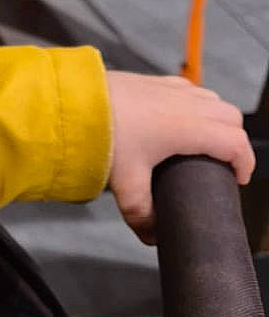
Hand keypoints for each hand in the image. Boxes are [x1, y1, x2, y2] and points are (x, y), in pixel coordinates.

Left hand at [106, 71, 253, 243]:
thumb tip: (152, 236)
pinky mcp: (152, 80)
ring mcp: (168, 87)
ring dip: (216, 120)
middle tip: (223, 164)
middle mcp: (185, 103)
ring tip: (204, 143)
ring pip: (211, 99)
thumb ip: (142, 215)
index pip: (235, 143)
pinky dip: (195, 104)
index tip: (239, 180)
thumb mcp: (125, 185)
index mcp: (187, 127)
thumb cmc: (100, 136)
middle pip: (231, 117)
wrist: (70, 102)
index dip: (245, 163)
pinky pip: (188, 89)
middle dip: (234, 141)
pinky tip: (177, 120)